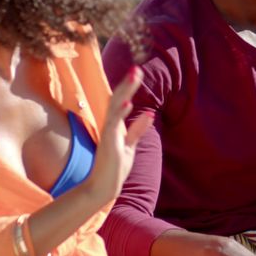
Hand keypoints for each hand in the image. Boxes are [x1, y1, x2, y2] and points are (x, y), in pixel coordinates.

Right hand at [86, 66, 153, 203]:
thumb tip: (150, 114)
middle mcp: (110, 125)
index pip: (121, 100)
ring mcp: (108, 133)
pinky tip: (128, 102)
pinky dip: (121, 113)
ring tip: (133, 76)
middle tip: (136, 68)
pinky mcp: (108, 143)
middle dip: (127, 83)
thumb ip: (138, 129)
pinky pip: (114, 125)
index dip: (128, 86)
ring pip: (116, 106)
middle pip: (117, 99)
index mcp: (115, 124)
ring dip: (125, 91)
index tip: (137, 71)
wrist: (104, 187)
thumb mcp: (130, 145)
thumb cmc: (115, 167)